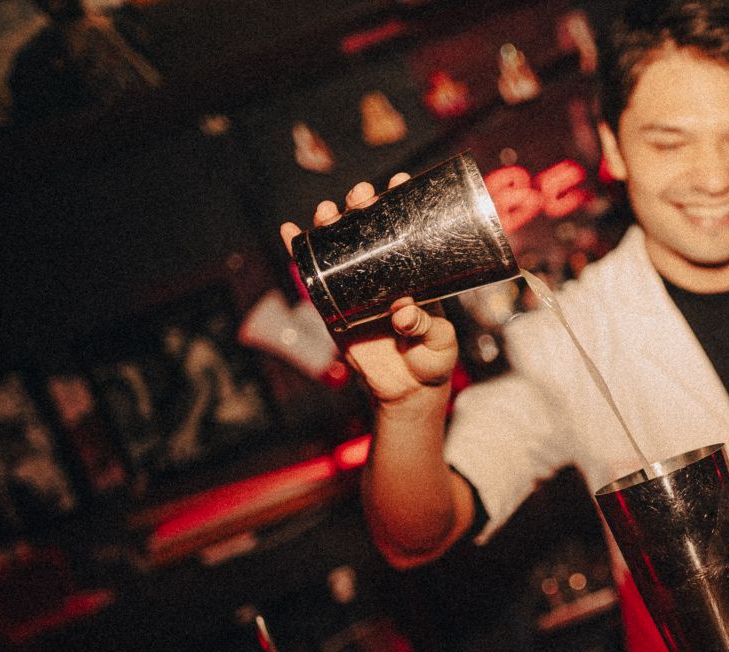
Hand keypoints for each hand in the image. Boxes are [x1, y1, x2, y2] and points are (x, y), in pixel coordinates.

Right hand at [279, 176, 459, 407]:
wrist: (408, 391)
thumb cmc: (432, 359)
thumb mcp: (439, 340)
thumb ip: (424, 324)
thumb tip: (402, 310)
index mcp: (415, 272)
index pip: (408, 230)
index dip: (402, 203)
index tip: (399, 182)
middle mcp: (385, 272)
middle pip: (369, 228)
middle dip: (362, 205)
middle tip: (362, 195)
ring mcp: (357, 286)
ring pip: (340, 246)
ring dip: (332, 222)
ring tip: (328, 209)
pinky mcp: (334, 305)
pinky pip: (314, 277)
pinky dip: (299, 254)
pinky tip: (289, 232)